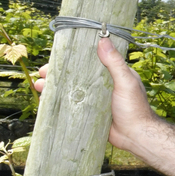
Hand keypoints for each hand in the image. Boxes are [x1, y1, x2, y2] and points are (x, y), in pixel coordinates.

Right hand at [33, 37, 157, 151]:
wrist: (135, 136)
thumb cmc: (134, 107)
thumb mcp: (125, 81)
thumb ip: (114, 62)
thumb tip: (102, 39)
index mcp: (111, 74)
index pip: (88, 62)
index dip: (71, 59)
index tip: (56, 57)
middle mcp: (100, 86)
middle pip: (74, 76)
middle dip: (56, 74)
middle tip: (42, 73)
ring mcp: (93, 100)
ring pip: (69, 91)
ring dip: (53, 88)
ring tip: (39, 86)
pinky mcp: (88, 114)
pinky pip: (70, 106)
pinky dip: (57, 103)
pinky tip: (45, 101)